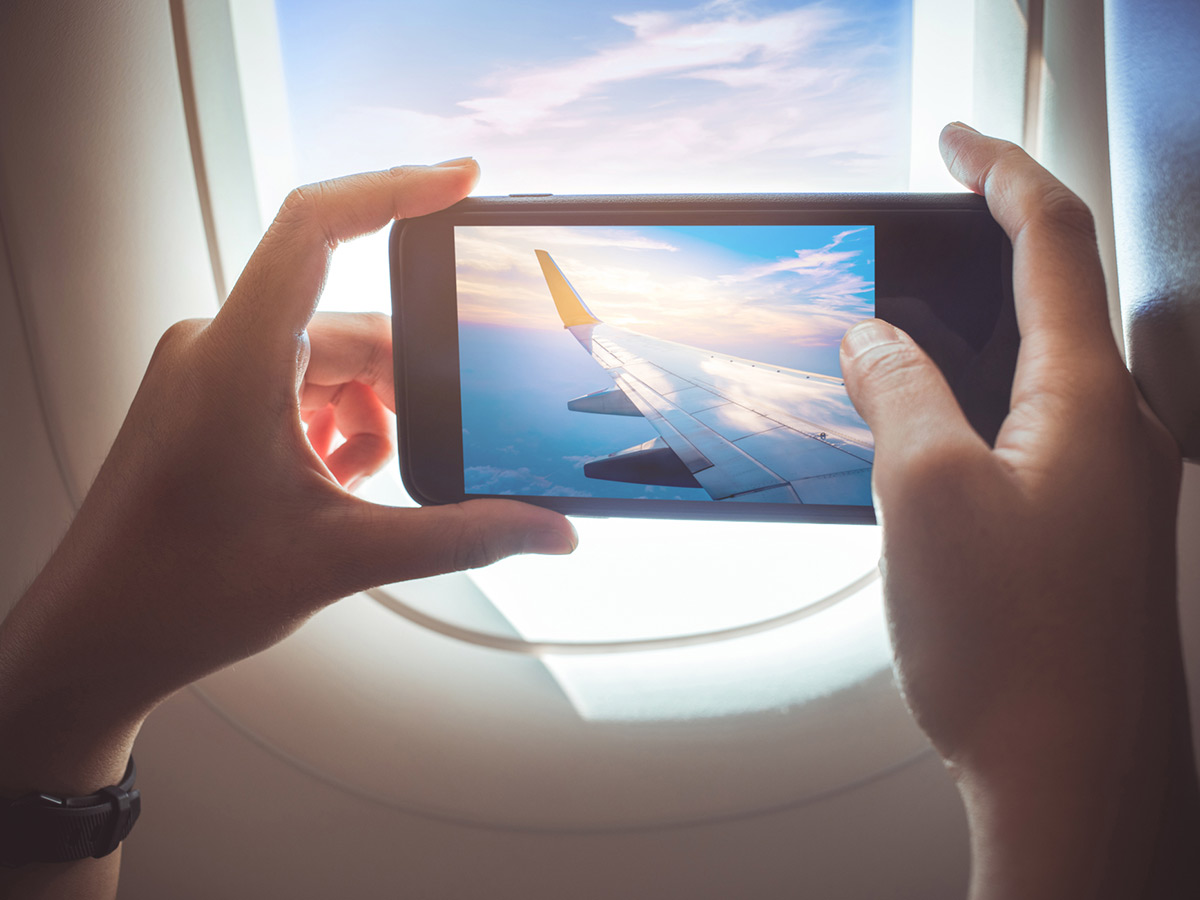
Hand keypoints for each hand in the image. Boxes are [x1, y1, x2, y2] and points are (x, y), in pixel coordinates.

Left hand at [0, 160, 576, 802]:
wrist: (96, 640)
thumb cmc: (182, 593)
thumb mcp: (343, 558)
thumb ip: (462, 536)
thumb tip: (550, 529)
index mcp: (238, 360)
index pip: (316, 228)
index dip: (395, 189)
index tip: (462, 182)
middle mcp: (216, 348)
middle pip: (346, 324)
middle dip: (404, 385)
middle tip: (440, 444)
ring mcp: (205, 372)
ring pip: (323, 360)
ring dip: (367, 415)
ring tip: (364, 488)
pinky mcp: (204, 399)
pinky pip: (292, 383)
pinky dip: (332, 422)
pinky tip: (335, 484)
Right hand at [840, 125, 1195, 897]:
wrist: (1076, 780)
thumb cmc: (1015, 650)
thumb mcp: (926, 493)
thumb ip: (899, 392)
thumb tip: (872, 338)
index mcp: (1087, 399)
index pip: (1052, 238)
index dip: (999, 169)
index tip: (954, 139)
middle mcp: (1117, 432)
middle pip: (1059, 295)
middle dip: (991, 244)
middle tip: (929, 225)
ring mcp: (1109, 486)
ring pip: (1041, 371)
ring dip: (976, 334)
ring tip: (902, 340)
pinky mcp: (1087, 532)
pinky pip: (1033, 434)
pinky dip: (979, 405)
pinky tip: (930, 439)